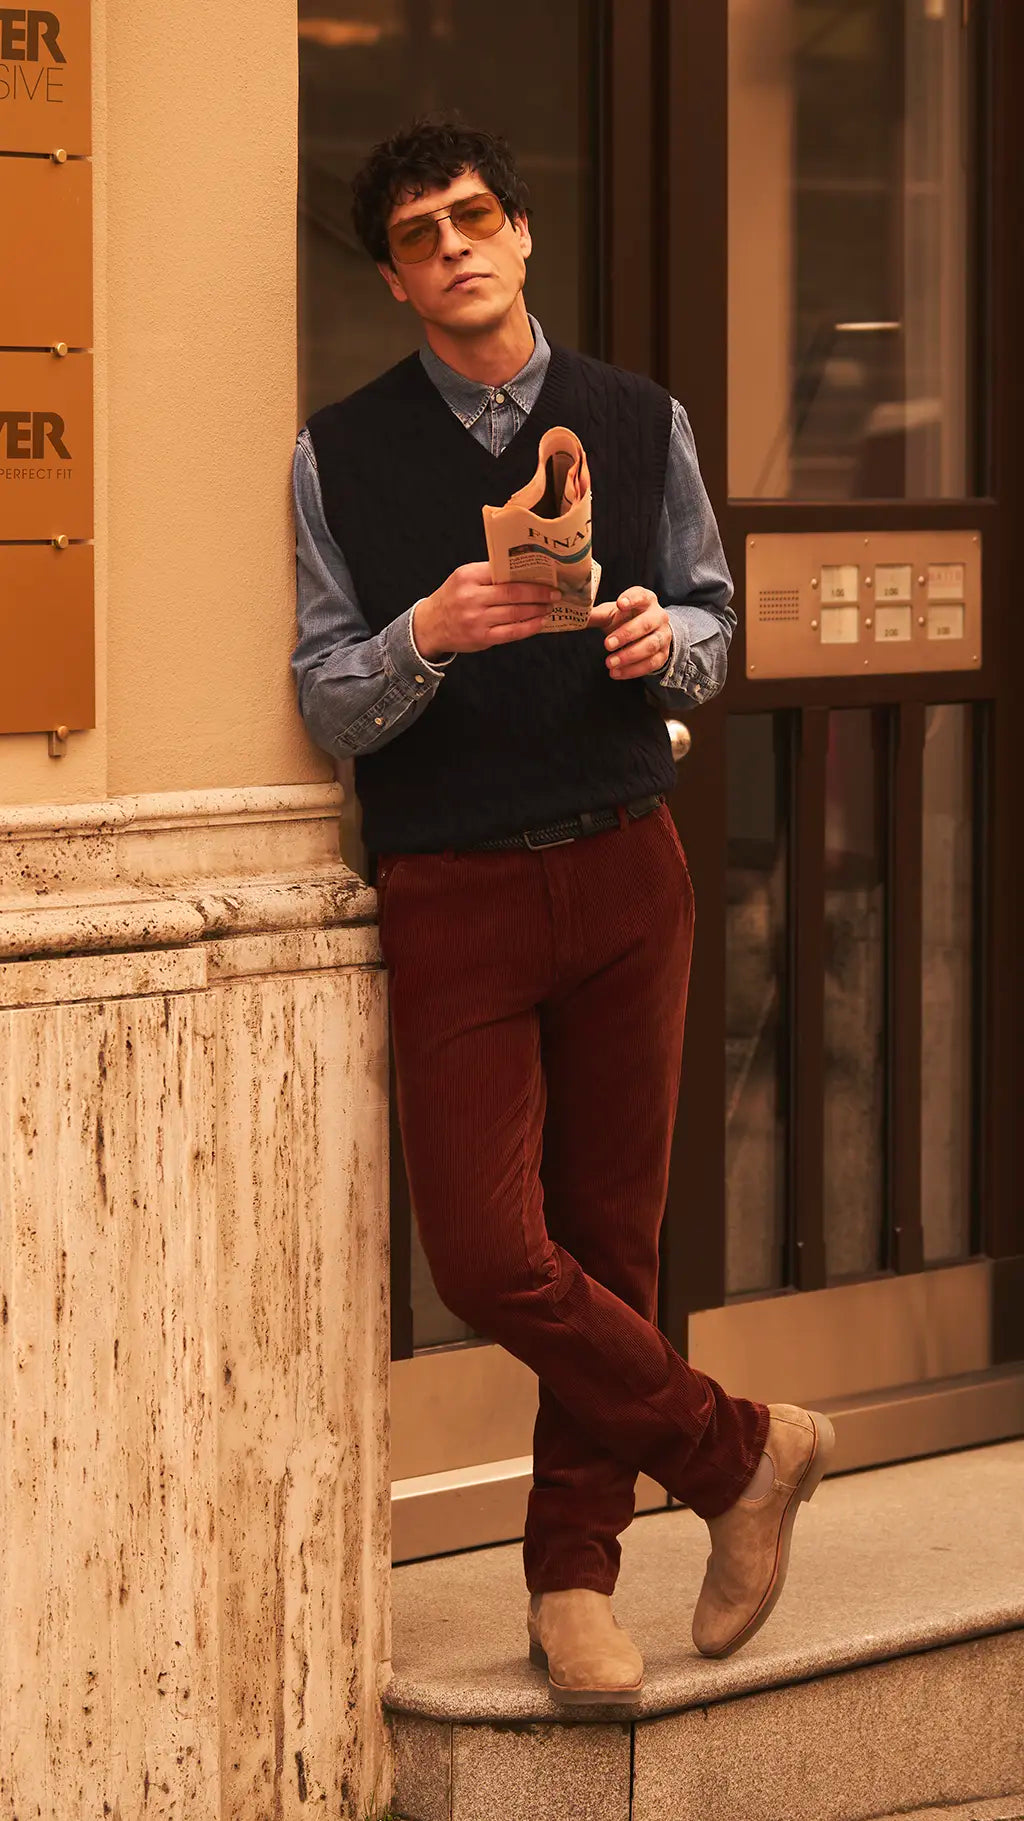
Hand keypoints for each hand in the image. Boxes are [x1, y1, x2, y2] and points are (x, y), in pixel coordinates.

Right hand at [414, 563, 559, 658]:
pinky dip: (529, 627)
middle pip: (513, 593)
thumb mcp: (464, 578)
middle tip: (555, 592)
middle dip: (539, 593)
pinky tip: (539, 622)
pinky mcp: (482, 638)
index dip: (528, 574)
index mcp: (468, 577)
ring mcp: (477, 619)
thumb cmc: (452, 598)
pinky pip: (512, 632)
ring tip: (549, 606)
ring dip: (537, 610)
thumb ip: (489, 574)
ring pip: (515, 613)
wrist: (430, 625)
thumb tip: (525, 573)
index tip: (545, 574)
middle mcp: (471, 598)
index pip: (503, 572)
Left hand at [589, 587, 672, 679]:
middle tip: (607, 644)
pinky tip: (616, 673)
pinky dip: (633, 670)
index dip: (632, 599)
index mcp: (646, 600)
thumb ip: (596, 615)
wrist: (646, 634)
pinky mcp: (664, 654)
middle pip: (646, 624)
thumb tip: (577, 615)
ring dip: (629, 656)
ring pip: (650, 646)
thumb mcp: (611, 614)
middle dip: (626, 635)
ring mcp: (663, 636)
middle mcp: (658, 616)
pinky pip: (651, 664)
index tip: (620, 604)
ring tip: (610, 663)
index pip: (641, 596)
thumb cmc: (626, 619)